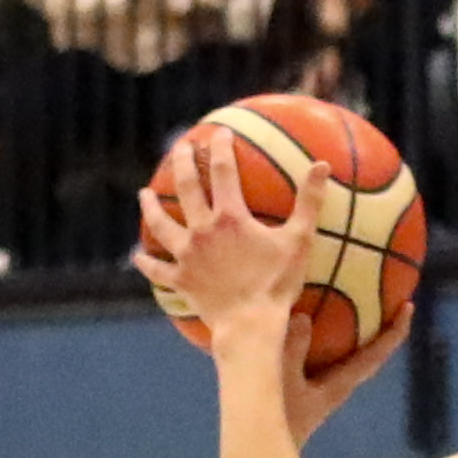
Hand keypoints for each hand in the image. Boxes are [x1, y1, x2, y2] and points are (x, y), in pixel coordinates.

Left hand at [140, 125, 318, 341]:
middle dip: (182, 163)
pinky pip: (157, 270)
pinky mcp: (180, 281)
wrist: (250, 324)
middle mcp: (202, 231)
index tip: (219, 132)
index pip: (223, 171)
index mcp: (229, 217)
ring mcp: (186, 257)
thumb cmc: (277, 283)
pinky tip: (136, 255)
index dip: (221, 148)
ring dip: (151, 207)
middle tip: (180, 147)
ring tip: (143, 194)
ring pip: (161, 226)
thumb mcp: (299, 239)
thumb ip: (309, 201)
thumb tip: (322, 165)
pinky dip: (145, 262)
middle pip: (186, 188)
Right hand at [295, 309, 413, 438]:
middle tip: (385, 300)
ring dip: (348, 334)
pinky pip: (320, 360)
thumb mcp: (282, 384)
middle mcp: (335, 389)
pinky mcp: (301, 395)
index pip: (374, 356)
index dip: (394, 332)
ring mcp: (319, 393)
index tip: (409, 306)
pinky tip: (306, 331)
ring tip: (346, 307)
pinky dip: (320, 342)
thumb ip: (293, 350)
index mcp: (339, 386)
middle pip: (366, 356)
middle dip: (377, 329)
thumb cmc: (274, 424)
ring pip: (342, 357)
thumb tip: (304, 317)